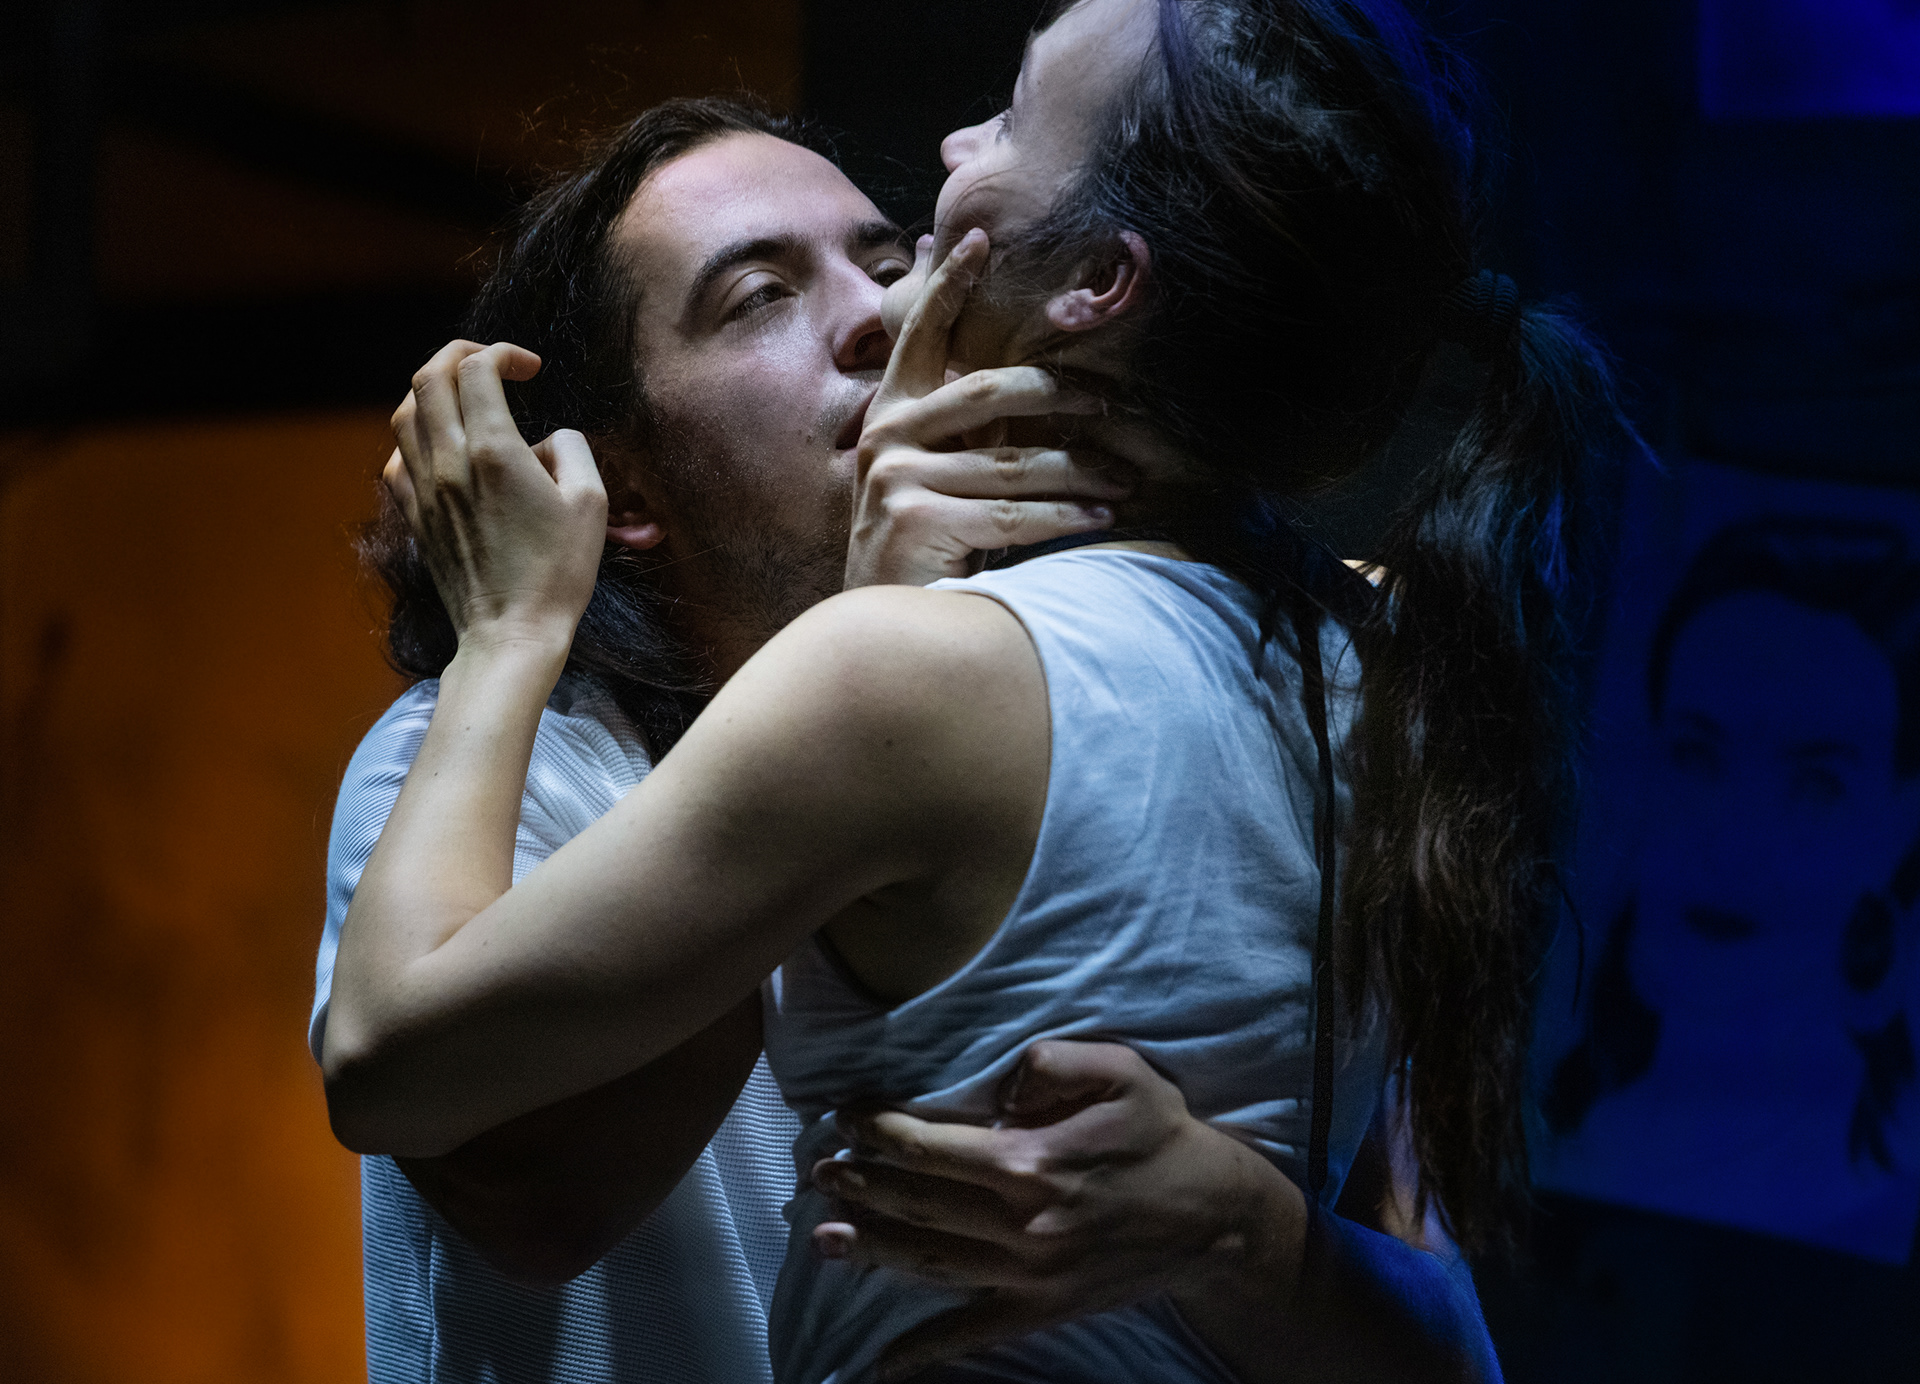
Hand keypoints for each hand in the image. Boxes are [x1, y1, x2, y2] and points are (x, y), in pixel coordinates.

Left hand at [386, 339, 607, 652]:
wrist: (511, 632)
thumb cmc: (558, 573)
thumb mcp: (591, 503)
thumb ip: (572, 449)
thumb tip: (548, 439)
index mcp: (494, 452)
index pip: (476, 369)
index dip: (503, 353)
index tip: (529, 368)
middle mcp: (448, 462)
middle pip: (429, 377)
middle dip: (460, 355)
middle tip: (491, 363)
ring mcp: (424, 489)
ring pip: (404, 412)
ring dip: (434, 390)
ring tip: (464, 397)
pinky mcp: (414, 515)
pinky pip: (396, 457)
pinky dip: (415, 437)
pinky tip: (441, 447)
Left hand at [811, 1039, 1299, 1379]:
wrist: (1218, 1218)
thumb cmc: (1164, 1134)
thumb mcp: (1122, 1071)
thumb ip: (1054, 1062)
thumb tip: (998, 1078)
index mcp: (1033, 1162)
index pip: (932, 1146)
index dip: (880, 1130)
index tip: (846, 1115)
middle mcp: (1023, 1224)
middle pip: (919, 1203)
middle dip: (862, 1185)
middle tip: (819, 1169)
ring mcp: (1030, 1273)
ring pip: (930, 1263)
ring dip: (872, 1249)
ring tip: (825, 1235)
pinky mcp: (1044, 1308)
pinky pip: (973, 1333)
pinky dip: (925, 1351)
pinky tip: (882, 1366)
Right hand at [846, 231, 1132, 589]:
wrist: (877, 626)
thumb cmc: (923, 550)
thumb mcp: (937, 479)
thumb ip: (967, 435)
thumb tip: (1033, 390)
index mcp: (890, 416)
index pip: (919, 337)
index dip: (947, 286)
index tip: (978, 239)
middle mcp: (886, 437)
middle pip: (988, 392)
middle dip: (1056, 393)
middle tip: (1109, 402)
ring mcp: (896, 477)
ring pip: (1013, 464)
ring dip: (1079, 472)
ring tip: (1125, 478)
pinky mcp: (914, 519)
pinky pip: (1013, 514)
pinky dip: (1066, 518)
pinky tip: (1103, 520)